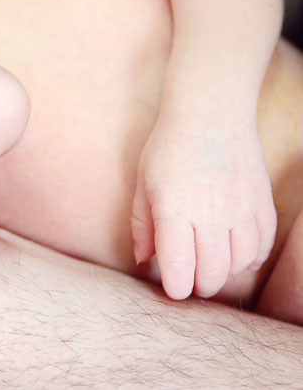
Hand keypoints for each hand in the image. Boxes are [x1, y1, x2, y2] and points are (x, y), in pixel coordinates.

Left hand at [130, 117, 276, 298]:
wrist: (211, 115)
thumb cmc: (169, 148)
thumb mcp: (144, 183)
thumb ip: (143, 224)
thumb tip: (143, 260)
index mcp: (174, 210)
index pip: (178, 266)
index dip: (175, 287)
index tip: (172, 289)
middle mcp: (210, 214)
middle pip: (211, 273)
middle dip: (199, 287)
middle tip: (190, 282)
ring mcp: (240, 210)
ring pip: (239, 264)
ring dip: (224, 273)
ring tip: (210, 265)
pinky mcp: (261, 204)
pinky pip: (262, 246)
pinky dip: (251, 259)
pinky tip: (236, 254)